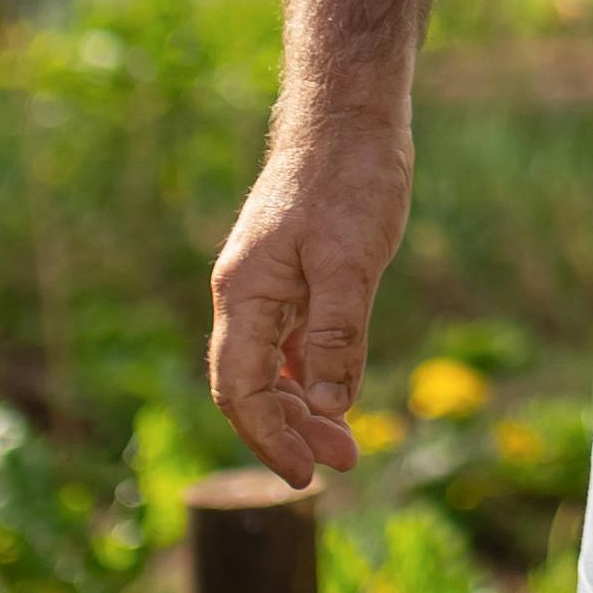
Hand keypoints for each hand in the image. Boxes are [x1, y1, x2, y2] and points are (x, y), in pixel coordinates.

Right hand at [208, 110, 416, 483]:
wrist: (349, 117)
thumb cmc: (349, 180)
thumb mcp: (352, 262)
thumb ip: (337, 335)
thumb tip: (325, 406)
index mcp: (245, 294)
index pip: (239, 389)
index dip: (269, 438)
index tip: (308, 475)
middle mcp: (246, 295)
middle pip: (251, 386)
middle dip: (291, 431)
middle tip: (343, 462)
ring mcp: (269, 286)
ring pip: (272, 367)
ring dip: (304, 407)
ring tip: (347, 443)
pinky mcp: (295, 276)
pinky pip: (292, 342)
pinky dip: (311, 374)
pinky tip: (338, 394)